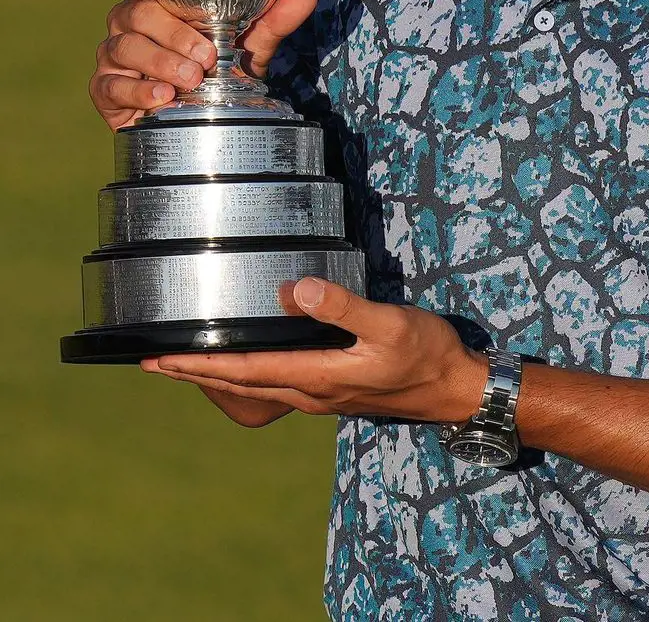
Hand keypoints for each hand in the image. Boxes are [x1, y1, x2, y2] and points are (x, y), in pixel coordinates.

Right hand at [89, 0, 317, 129]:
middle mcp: (129, 21)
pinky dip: (139, 90)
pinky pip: (112, 84)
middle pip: (135, 13)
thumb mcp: (251, 43)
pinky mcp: (106, 89)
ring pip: (125, 46)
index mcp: (157, 0)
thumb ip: (274, 18)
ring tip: (192, 79)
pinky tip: (162, 97)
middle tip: (205, 56)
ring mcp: (114, 55)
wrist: (206, 118)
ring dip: (161, 62)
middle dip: (172, 32)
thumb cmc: (220, 68)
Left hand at [140, 278, 488, 425]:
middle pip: (240, 385)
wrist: (456, 389)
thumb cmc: (426, 354)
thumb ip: (343, 306)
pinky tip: (251, 361)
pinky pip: (277, 385)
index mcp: (317, 377)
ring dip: (219, 377)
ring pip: (256, 388)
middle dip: (196, 374)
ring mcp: (322, 395)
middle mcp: (311, 392)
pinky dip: (249, 375)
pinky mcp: (335, 388)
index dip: (198, 365)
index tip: (159, 360)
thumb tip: (297, 289)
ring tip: (189, 363)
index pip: (244, 372)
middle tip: (154, 363)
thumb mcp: (389, 323)